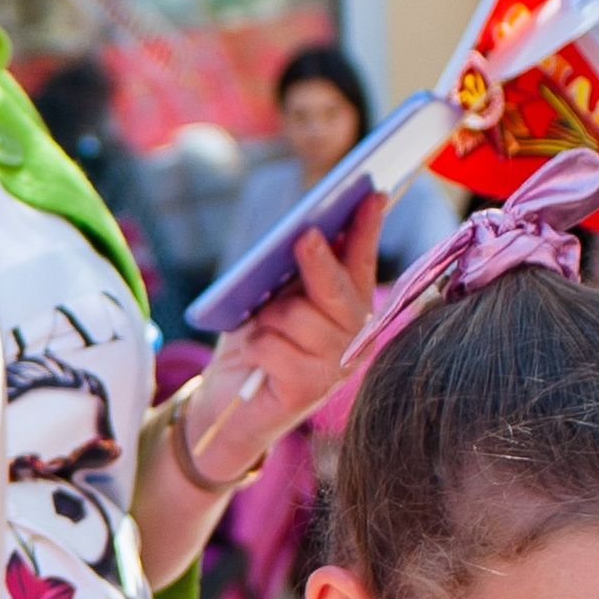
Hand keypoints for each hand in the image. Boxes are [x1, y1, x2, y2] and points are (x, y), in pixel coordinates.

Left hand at [185, 191, 383, 472]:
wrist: (228, 404)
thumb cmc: (255, 344)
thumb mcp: (273, 300)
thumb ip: (295, 273)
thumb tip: (306, 234)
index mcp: (348, 306)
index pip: (361, 261)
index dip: (366, 228)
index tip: (370, 194)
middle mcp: (352, 337)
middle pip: (338, 288)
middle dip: (319, 260)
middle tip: (304, 236)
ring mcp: (335, 365)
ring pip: (299, 316)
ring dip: (269, 318)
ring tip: (259, 329)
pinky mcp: (309, 389)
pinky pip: (275, 346)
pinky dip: (255, 345)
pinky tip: (254, 359)